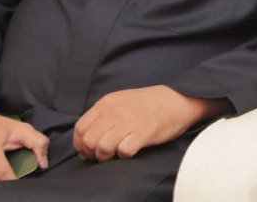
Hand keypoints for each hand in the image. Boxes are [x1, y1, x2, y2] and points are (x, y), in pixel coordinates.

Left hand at [73, 85, 225, 161]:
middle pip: (89, 140)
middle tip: (102, 155)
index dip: (80, 144)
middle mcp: (115, 111)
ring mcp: (129, 122)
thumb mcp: (120, 101)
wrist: (177, 99)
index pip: (80, 128)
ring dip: (106, 156)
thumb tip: (86, 140)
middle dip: (92, 153)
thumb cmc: (147, 104)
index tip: (88, 151)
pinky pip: (124, 151)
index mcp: (107, 103)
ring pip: (102, 147)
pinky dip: (124, 155)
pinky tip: (130, 150)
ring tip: (115, 153)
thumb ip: (102, 116)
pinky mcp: (144, 133)